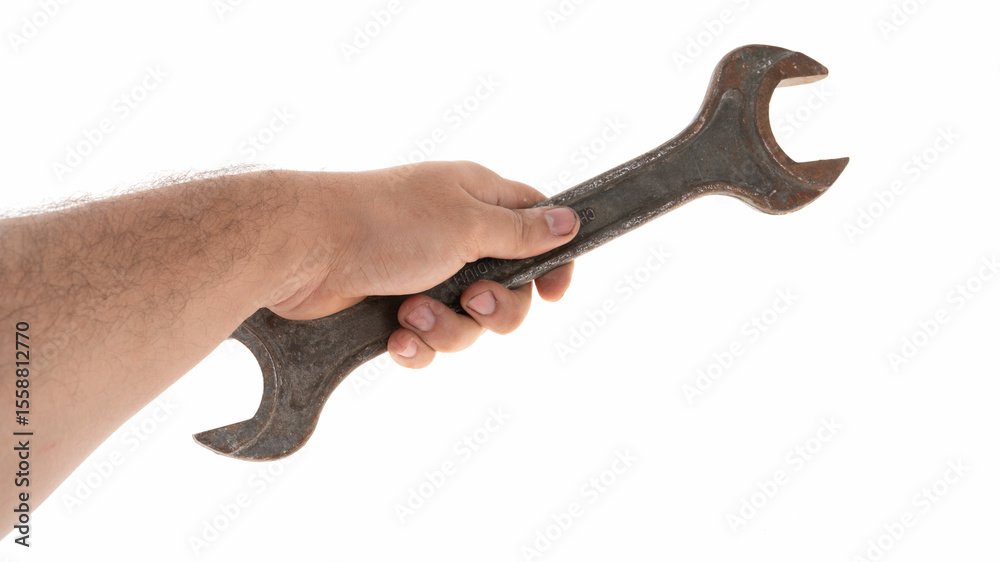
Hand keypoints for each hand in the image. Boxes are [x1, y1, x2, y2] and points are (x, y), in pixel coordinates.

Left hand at [264, 161, 578, 366]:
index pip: (536, 225)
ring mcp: (423, 272)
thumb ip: (521, 231)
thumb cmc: (384, 223)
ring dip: (446, 329)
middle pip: (507, 288)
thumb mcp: (466, 223)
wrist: (303, 250)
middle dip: (494, 310)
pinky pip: (427, 341)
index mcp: (476, 200)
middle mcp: (454, 235)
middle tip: (473, 302)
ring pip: (467, 323)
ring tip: (411, 313)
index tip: (552, 294)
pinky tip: (396, 338)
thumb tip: (570, 220)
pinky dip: (416, 345)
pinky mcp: (393, 306)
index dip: (551, 261)